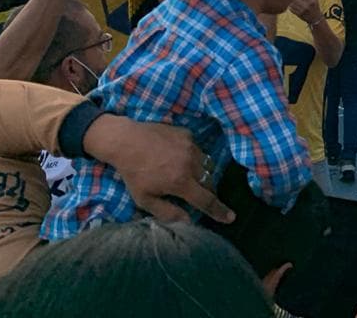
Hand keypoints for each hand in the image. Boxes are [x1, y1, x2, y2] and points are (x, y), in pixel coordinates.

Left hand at [81, 115, 233, 224]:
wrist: (125, 141)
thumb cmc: (133, 173)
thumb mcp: (144, 199)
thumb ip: (167, 212)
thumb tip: (188, 221)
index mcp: (180, 182)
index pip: (206, 200)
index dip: (219, 211)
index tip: (231, 217)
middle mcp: (190, 163)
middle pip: (210, 182)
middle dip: (208, 191)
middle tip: (199, 195)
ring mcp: (191, 146)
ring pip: (206, 164)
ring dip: (202, 174)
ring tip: (189, 177)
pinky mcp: (188, 134)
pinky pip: (198, 149)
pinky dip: (193, 157)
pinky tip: (178, 158)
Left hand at [287, 0, 319, 22]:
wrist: (315, 19)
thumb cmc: (316, 8)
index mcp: (310, 1)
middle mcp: (305, 5)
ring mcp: (301, 10)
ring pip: (292, 4)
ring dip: (290, 1)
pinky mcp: (298, 14)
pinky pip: (291, 9)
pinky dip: (290, 6)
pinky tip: (291, 5)